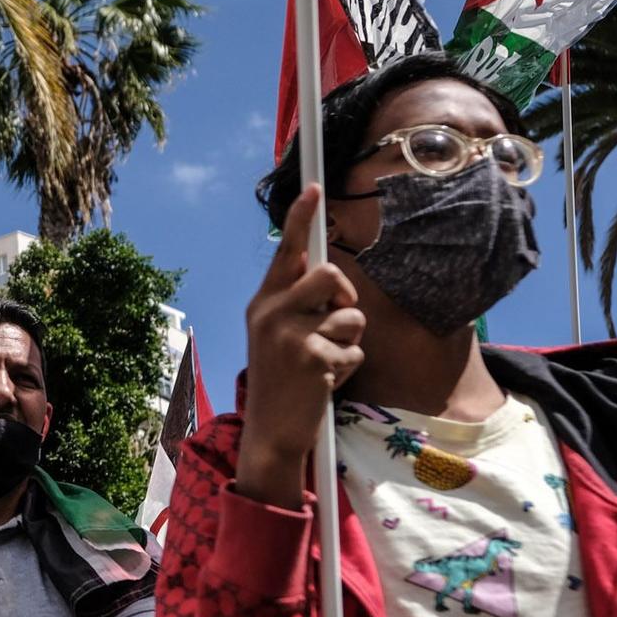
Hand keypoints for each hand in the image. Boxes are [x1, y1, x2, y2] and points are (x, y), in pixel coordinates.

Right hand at [236, 185, 366, 507]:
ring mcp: (288, 335)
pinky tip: (325, 381)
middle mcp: (270, 312)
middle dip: (343, 297)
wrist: (271, 431)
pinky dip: (348, 366)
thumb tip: (335, 280)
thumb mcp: (278, 335)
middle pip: (328, 275)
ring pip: (349, 314)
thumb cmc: (282, 379)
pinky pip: (354, 349)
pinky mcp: (310, 357)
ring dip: (348, 340)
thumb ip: (298, 304)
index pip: (286, 253)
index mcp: (263, 303)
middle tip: (334, 320)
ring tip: (324, 361)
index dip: (301, 218)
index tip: (314, 186)